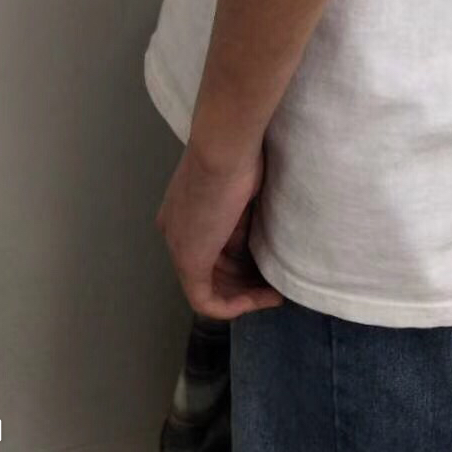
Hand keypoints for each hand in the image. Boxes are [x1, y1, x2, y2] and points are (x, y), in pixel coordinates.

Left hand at [156, 140, 283, 319]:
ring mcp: (179, 247)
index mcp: (183, 211)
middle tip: (276, 282)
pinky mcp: (189, 260)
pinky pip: (206, 300)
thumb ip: (242, 214)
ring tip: (276, 292)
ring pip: (209, 288)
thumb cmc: (237, 155)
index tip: (268, 258)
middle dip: (244, 282)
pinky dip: (234, 306)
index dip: (240, 258)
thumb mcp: (242, 188)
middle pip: (210, 270)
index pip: (211, 245)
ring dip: (244, 295)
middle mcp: (175, 231)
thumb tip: (256, 235)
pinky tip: (265, 299)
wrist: (224, 146)